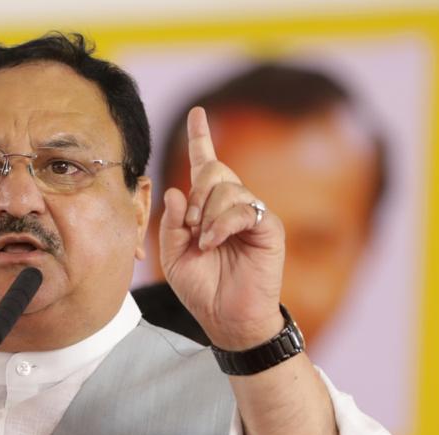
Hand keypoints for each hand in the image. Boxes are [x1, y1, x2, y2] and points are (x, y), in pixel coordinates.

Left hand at [158, 107, 285, 349]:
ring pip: (227, 188)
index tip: (197, 113)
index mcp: (208, 208)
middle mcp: (232, 205)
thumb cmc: (201, 287)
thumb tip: (175, 190)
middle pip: (213, 169)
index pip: (205, 164)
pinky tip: (213, 243)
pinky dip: (222, 224)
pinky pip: (243, 209)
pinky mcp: (268, 227)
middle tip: (189, 225)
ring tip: (204, 242)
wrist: (226, 317)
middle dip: (195, 194)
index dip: (201, 138)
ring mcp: (252, 214)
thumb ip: (170, 224)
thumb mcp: (173, 255)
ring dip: (206, 215)